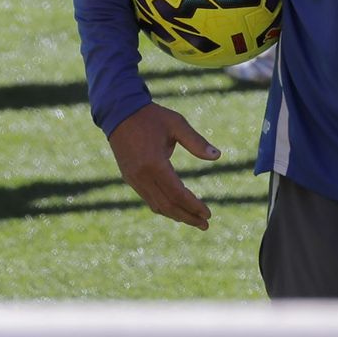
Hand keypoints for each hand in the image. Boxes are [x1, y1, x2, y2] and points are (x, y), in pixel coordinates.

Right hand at [106, 102, 220, 229]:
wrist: (119, 112)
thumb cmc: (151, 116)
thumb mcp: (176, 123)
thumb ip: (197, 142)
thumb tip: (218, 156)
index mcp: (154, 163)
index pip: (178, 194)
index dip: (194, 206)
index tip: (208, 214)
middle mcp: (142, 175)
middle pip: (168, 205)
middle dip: (188, 217)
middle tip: (205, 224)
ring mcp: (134, 178)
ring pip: (157, 205)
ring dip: (176, 215)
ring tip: (194, 220)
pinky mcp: (129, 177)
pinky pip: (148, 199)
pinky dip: (163, 207)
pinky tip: (175, 208)